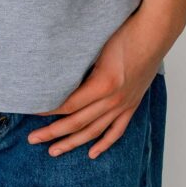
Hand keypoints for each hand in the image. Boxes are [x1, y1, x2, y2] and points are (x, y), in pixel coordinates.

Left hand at [28, 11, 165, 159]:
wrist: (154, 33)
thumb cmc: (123, 33)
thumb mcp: (94, 47)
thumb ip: (77, 66)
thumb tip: (52, 78)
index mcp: (103, 84)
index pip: (68, 105)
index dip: (48, 111)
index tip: (31, 112)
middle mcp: (113, 100)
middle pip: (77, 122)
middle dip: (52, 133)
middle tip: (32, 139)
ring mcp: (124, 105)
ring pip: (94, 131)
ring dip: (73, 143)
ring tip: (54, 151)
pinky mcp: (132, 105)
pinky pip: (117, 130)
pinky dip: (104, 143)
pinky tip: (92, 153)